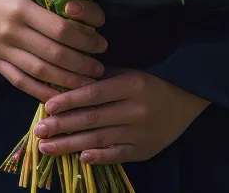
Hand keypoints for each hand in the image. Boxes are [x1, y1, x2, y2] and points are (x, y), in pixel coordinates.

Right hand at [0, 0, 107, 101]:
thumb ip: (48, 3)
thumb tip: (82, 22)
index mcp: (21, 8)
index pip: (61, 30)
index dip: (86, 40)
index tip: (101, 44)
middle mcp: (11, 32)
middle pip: (54, 55)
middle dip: (82, 64)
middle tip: (100, 68)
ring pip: (39, 72)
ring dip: (67, 81)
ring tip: (86, 83)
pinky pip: (19, 82)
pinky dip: (40, 92)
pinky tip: (58, 96)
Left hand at [35, 69, 209, 163]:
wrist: (190, 97)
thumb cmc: (154, 79)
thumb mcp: (131, 70)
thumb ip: (103, 77)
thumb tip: (68, 83)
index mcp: (132, 84)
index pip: (94, 94)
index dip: (69, 101)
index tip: (46, 107)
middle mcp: (137, 109)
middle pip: (93, 119)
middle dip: (62, 126)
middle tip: (38, 131)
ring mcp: (143, 132)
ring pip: (101, 139)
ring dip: (71, 145)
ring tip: (47, 147)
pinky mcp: (147, 149)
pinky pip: (119, 155)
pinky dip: (99, 156)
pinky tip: (81, 158)